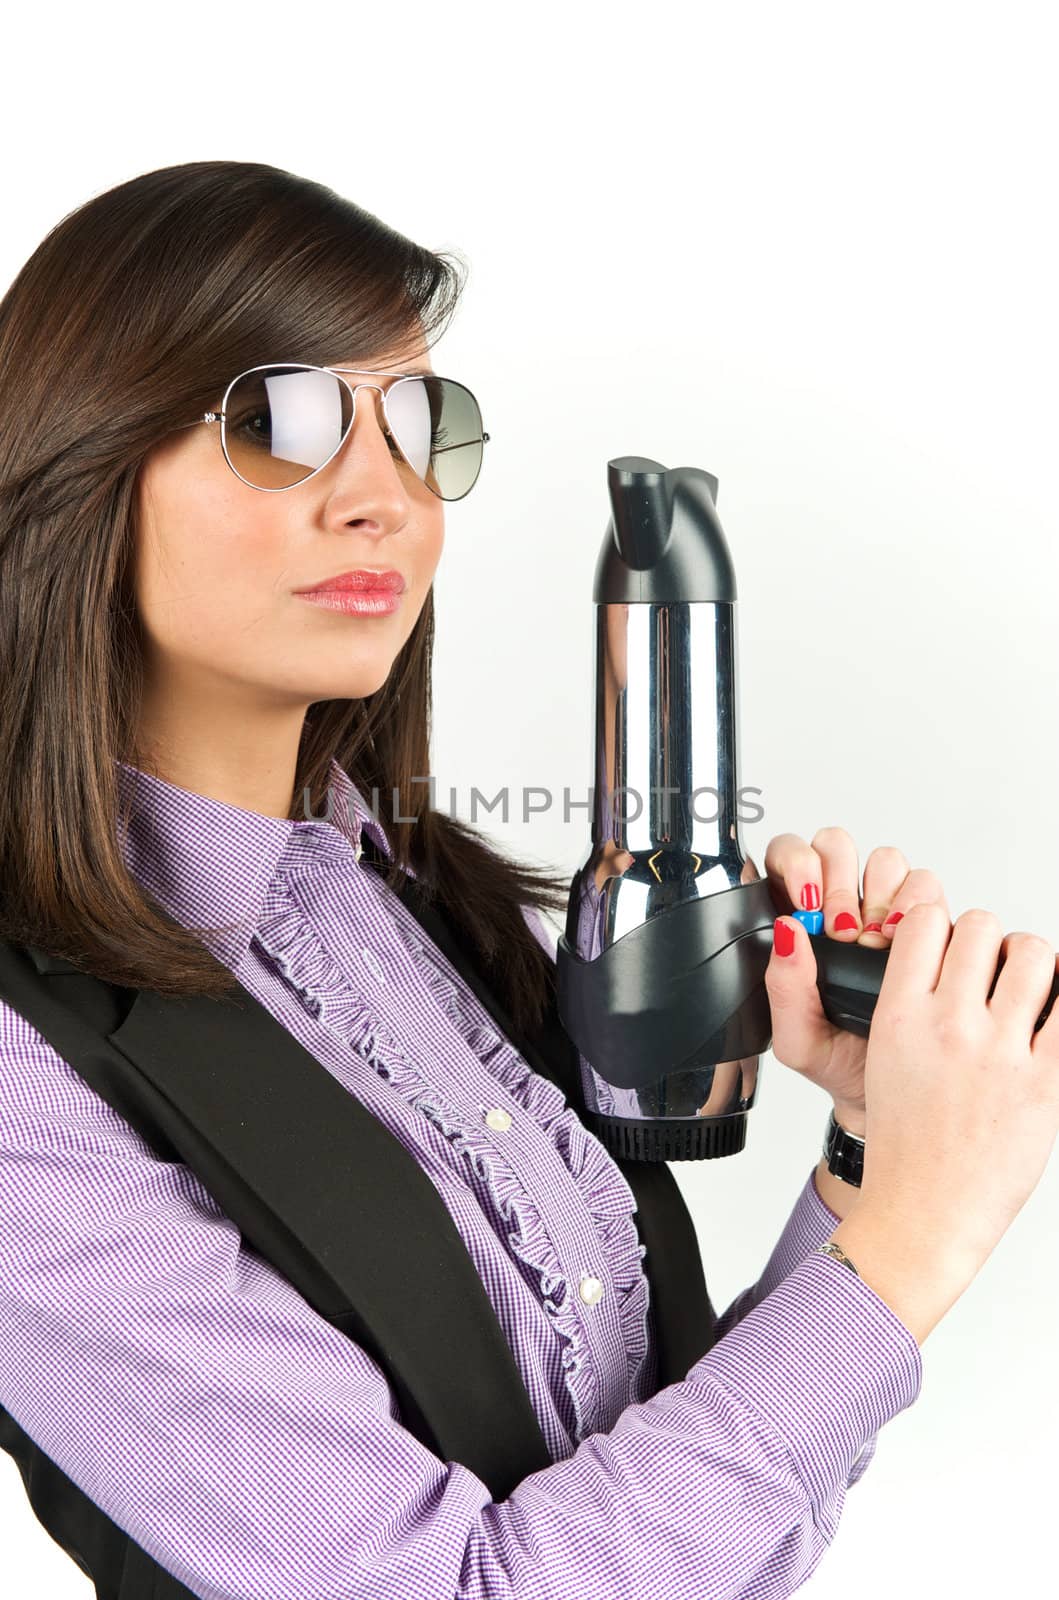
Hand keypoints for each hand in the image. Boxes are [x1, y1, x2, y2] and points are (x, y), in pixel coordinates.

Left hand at [761, 828, 950, 1133]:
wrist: (889, 1094)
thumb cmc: (837, 1062)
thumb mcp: (797, 1038)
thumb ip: (783, 987)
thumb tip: (787, 931)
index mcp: (795, 926)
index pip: (787, 860)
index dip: (796, 864)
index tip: (806, 900)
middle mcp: (839, 910)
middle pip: (836, 846)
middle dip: (839, 878)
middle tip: (842, 928)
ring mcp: (884, 913)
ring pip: (885, 860)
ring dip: (880, 894)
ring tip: (875, 943)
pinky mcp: (928, 925)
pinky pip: (927, 888)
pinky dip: (919, 908)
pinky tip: (903, 946)